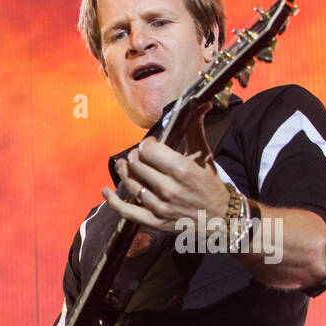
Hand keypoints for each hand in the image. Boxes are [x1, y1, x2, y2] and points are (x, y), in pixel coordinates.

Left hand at [101, 107, 226, 232]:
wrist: (219, 216)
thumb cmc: (210, 184)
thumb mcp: (204, 155)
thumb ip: (195, 129)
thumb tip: (199, 104)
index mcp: (182, 169)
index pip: (149, 151)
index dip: (146, 145)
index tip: (150, 145)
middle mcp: (169, 188)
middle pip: (138, 166)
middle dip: (135, 156)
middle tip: (138, 155)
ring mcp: (160, 206)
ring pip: (131, 185)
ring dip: (124, 172)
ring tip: (123, 165)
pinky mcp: (154, 221)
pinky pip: (127, 212)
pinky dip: (113, 202)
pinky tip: (106, 191)